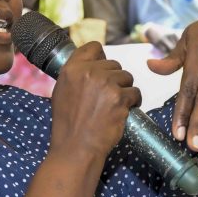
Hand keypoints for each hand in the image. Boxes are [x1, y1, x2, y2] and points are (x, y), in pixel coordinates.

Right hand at [50, 41, 141, 160]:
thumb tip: (91, 66)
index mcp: (72, 69)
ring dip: (125, 91)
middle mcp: (89, 72)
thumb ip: (76, 76)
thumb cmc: (68, 125)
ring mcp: (105, 84)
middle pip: (114, 64)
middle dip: (114, 79)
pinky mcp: (120, 97)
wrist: (76, 149)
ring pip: (127, 77)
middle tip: (107, 98)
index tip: (103, 70)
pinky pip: (136, 93)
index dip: (101, 58)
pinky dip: (133, 103)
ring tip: (114, 107)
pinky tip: (122, 113)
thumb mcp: (62, 93)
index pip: (94, 47)